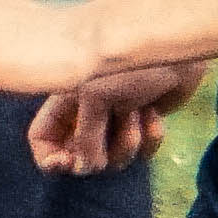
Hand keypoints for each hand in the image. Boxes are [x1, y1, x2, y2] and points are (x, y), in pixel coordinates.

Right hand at [32, 61, 201, 172]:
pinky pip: (142, 154)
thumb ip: (85, 138)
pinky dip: (150, 138)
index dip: (49, 158)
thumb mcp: (94, 96)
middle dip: (96, 157)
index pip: (42, 140)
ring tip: (136, 111)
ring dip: (127, 143)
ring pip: (113, 161)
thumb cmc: (127, 63)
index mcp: (65, 103)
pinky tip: (154, 113)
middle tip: (108, 147)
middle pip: (79, 158)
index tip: (67, 162)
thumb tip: (87, 168)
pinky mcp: (144, 126)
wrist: (175, 49)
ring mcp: (116, 123)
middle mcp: (87, 116)